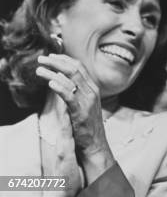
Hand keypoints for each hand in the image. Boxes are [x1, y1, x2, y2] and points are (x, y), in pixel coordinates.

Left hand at [36, 54, 114, 183]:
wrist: (95, 143)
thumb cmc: (87, 125)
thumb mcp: (85, 104)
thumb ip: (77, 91)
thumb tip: (62, 80)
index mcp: (93, 87)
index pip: (79, 66)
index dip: (64, 59)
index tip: (51, 56)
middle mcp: (92, 90)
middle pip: (74, 69)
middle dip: (56, 61)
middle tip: (42, 58)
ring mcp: (87, 100)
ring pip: (70, 79)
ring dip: (53, 72)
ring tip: (39, 70)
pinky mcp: (81, 111)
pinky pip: (69, 95)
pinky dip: (59, 86)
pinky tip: (50, 83)